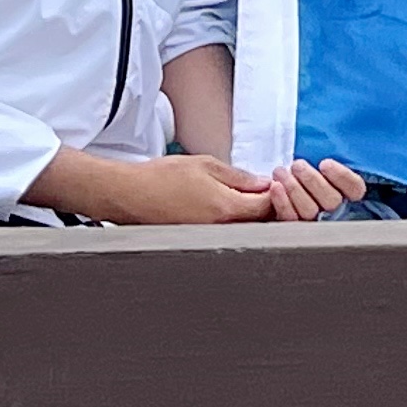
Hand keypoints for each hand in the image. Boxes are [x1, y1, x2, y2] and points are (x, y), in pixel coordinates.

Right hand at [92, 153, 288, 226]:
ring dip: (250, 214)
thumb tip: (264, 183)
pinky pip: (226, 233)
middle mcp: (220, 229)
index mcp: (225, 208)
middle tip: (263, 188)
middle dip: (267, 206)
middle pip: (258, 222)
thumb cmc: (161, 178)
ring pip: (243, 229)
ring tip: (243, 194)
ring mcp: (209, 238)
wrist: (130, 196)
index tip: (277, 180)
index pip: (267, 206)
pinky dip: (232, 221)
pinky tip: (224, 206)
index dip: (277, 192)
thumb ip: (239, 176)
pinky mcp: (199, 241)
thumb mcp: (206, 165)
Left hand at [260, 155, 367, 221]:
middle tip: (297, 165)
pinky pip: (291, 218)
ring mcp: (314, 219)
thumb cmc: (302, 164)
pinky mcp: (294, 225)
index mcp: (347, 189)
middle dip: (312, 180)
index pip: (355, 188)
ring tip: (281, 172)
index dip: (342, 177)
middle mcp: (334, 207)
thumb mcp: (317, 154)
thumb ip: (327, 151)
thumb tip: (332, 135)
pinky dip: (282, 201)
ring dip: (294, 189)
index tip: (324, 163)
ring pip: (310, 210)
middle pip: (331, 200)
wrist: (280, 179)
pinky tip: (275, 187)